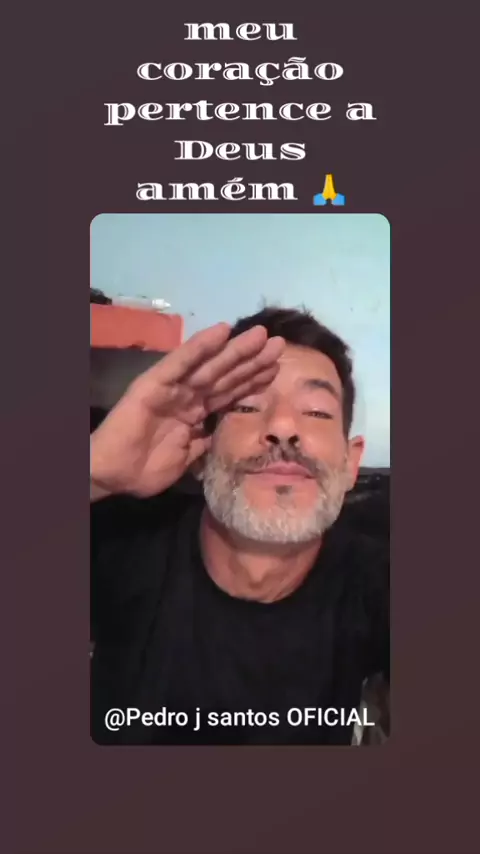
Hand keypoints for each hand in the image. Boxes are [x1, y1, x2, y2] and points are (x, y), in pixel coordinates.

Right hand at [90, 322, 283, 498]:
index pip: (230, 393)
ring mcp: (172, 387)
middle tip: (279, 346)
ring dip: (235, 350)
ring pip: (210, 365)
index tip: (278, 369)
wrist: (113, 474)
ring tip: (261, 335)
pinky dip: (200, 347)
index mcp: (196, 412)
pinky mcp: (155, 383)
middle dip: (252, 360)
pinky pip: (181, 363)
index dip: (253, 381)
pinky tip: (222, 332)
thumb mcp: (188, 458)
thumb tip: (229, 436)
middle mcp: (188, 395)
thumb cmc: (145, 469)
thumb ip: (206, 442)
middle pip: (226, 375)